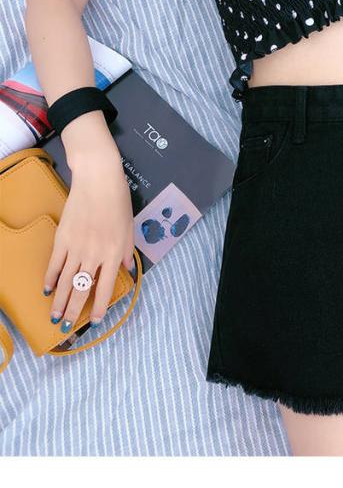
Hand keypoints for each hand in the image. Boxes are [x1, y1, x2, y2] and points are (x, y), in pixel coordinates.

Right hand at [43, 147, 134, 332]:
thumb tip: (127, 270)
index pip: (105, 287)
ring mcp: (76, 247)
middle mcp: (95, 254)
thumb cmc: (118, 201)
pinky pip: (54, 264)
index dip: (99, 307)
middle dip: (74, 311)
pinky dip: (50, 279)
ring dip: (59, 301)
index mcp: (114, 253)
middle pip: (82, 289)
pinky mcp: (62, 238)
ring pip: (66, 281)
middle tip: (67, 327)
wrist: (98, 180)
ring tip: (54, 316)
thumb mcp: (129, 227)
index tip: (93, 321)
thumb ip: (127, 251)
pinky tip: (48, 290)